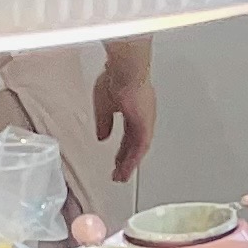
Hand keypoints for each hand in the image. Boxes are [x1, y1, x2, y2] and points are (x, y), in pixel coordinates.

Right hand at [93, 38, 157, 180]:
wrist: (125, 71)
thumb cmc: (115, 79)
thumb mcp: (103, 106)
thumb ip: (104, 123)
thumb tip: (102, 136)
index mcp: (133, 109)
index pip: (128, 135)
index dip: (122, 150)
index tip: (117, 162)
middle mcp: (142, 116)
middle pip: (135, 144)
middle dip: (126, 161)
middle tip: (120, 174)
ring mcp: (145, 120)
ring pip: (139, 148)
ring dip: (130, 164)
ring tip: (122, 177)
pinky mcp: (145, 123)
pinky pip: (141, 147)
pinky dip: (134, 159)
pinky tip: (127, 168)